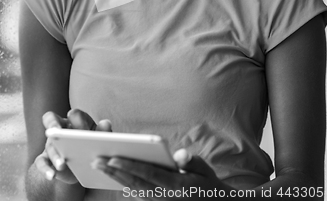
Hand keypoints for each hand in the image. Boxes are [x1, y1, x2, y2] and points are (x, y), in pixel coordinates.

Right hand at [35, 108, 111, 184]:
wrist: (80, 167)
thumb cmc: (91, 146)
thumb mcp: (98, 139)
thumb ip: (102, 131)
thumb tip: (106, 123)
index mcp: (75, 121)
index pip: (73, 114)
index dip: (77, 119)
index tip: (84, 130)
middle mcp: (60, 128)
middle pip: (51, 119)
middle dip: (53, 124)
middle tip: (56, 131)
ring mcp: (50, 143)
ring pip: (49, 145)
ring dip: (55, 155)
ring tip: (62, 164)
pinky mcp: (45, 159)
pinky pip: (40, 162)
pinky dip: (45, 169)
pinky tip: (52, 176)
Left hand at [91, 148, 223, 199]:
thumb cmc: (206, 183)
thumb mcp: (204, 169)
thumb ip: (190, 161)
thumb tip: (180, 154)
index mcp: (175, 185)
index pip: (148, 173)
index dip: (129, 166)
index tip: (112, 158)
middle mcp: (164, 196)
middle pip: (134, 182)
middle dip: (114, 171)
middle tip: (96, 161)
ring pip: (132, 189)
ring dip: (115, 178)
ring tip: (99, 166)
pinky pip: (136, 194)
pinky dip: (123, 184)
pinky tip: (111, 175)